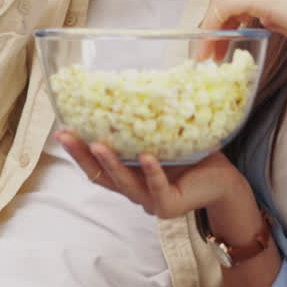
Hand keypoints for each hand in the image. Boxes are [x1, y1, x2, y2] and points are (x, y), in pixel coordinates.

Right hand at [56, 130, 243, 218]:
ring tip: (97, 145)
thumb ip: (147, 123)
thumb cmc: (195, 158)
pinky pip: (157, 187)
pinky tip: (146, 157)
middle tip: (64, 135)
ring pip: (124, 182)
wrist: (224, 182)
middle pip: (100, 175)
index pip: (96, 165)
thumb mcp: (164, 137)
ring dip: (110, 163)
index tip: (62, 128)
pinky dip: (151, 171)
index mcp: (130, 175)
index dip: (78, 150)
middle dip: (81, 155)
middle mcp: (135, 190)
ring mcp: (150, 201)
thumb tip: (133, 82)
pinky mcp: (168, 205)